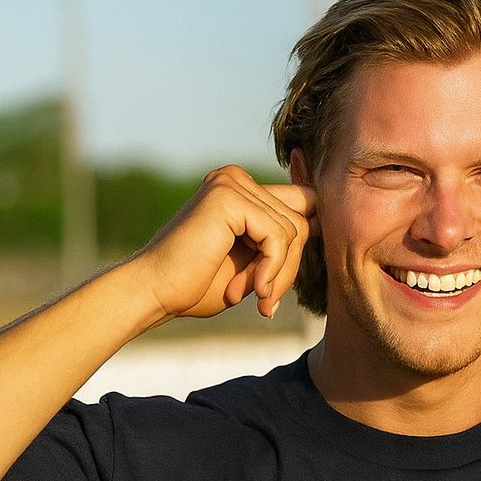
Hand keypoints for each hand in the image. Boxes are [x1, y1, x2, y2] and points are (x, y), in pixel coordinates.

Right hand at [137, 166, 316, 321]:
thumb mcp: (251, 263)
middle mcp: (236, 178)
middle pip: (302, 218)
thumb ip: (279, 243)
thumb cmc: (196, 286)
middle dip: (290, 268)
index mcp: (241, 189)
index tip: (281, 284)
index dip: (307, 240)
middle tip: (265, 302)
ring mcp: (232, 182)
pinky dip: (272, 269)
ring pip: (294, 230)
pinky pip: (279, 235)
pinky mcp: (229, 197)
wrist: (155, 293)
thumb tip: (325, 226)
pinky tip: (252, 290)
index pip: (300, 204)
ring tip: (252, 297)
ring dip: (279, 274)